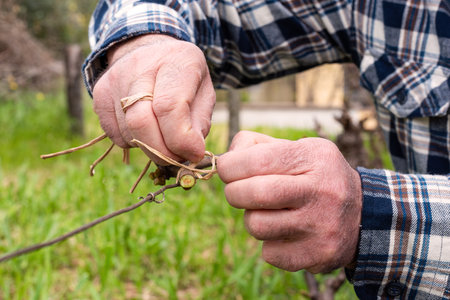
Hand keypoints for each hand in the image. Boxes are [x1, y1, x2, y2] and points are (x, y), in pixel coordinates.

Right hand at [92, 34, 215, 162]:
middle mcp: (140, 65)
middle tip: (176, 158)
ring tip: (163, 134)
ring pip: (128, 132)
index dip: (180, 138)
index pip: (169, 106)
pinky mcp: (98, 94)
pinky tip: (145, 127)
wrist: (151, 53)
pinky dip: (134, 142)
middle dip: (161, 151)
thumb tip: (190, 154)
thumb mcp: (204, 94)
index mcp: (176, 61)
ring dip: (149, 147)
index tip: (193, 153)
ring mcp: (115, 79)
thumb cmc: (184, 79)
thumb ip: (199, 124)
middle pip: (140, 121)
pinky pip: (115, 135)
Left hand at [217, 131, 361, 272]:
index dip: (229, 166)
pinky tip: (286, 233)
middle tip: (239, 192)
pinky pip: (269, 253)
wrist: (363, 216)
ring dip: (253, 219)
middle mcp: (321, 191)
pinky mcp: (318, 255)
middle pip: (253, 194)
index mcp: (314, 157)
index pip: (256, 160)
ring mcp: (321, 226)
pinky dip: (270, 244)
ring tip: (268, 213)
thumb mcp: (299, 148)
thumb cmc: (315, 176)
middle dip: (234, 193)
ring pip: (256, 226)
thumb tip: (225, 162)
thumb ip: (257, 146)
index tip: (228, 170)